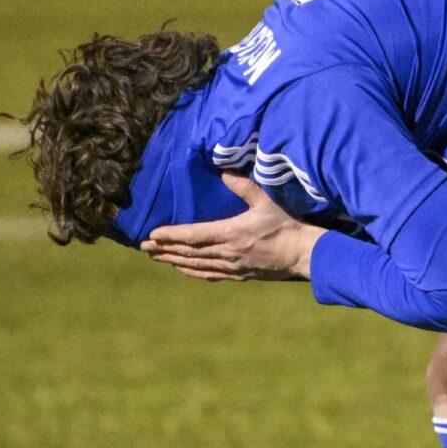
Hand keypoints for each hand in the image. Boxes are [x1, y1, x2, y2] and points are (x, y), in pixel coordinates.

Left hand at [141, 173, 325, 281]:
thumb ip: (244, 186)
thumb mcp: (266, 201)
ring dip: (173, 261)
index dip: (170, 235)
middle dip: (164, 249)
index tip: (152, 234)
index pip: (193, 235)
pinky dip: (192, 272)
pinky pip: (209, 274)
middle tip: (143, 247)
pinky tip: (181, 269)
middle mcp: (228, 253)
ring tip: (155, 257)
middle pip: (188, 252)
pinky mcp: (239, 275)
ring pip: (196, 265)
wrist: (302, 254)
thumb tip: (225, 172)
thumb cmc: (286, 225)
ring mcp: (232, 266)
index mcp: (232, 233)